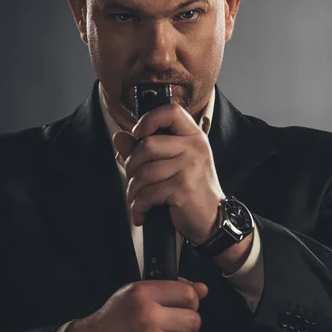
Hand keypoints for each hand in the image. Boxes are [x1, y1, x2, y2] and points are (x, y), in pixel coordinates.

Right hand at [57, 279, 207, 331]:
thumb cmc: (114, 317)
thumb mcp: (136, 292)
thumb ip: (170, 288)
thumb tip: (203, 289)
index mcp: (143, 294)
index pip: (188, 293)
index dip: (191, 299)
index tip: (183, 305)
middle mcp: (148, 316)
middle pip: (194, 319)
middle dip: (189, 322)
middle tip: (176, 325)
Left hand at [113, 104, 225, 243]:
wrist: (213, 220)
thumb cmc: (190, 190)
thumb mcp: (172, 165)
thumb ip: (145, 150)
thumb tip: (119, 136)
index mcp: (193, 136)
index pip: (171, 111)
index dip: (149, 119)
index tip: (138, 134)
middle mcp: (195, 148)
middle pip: (148, 145)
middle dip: (131, 165)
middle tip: (134, 181)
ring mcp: (190, 167)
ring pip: (144, 172)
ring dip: (133, 191)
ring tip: (137, 201)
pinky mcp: (183, 188)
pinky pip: (148, 193)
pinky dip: (138, 206)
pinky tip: (142, 213)